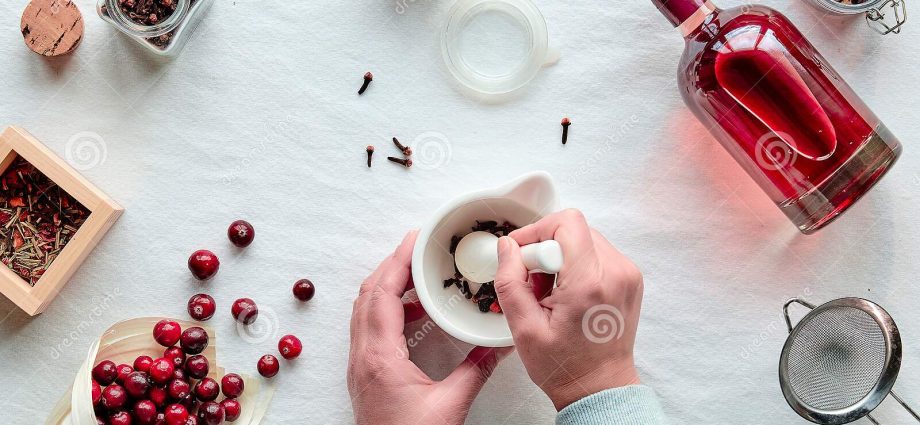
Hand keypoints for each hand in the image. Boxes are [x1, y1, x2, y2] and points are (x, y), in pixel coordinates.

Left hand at [348, 231, 512, 424]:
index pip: (381, 295)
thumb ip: (475, 372)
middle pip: (368, 295)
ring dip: (388, 287)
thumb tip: (500, 345)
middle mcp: (362, 358)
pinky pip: (370, 329)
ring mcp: (360, 367)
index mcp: (379, 359)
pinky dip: (389, 311)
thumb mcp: (450, 407)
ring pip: (365, 311)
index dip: (398, 262)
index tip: (416, 239)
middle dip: (392, 266)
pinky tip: (415, 314)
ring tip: (419, 275)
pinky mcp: (365, 376)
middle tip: (419, 247)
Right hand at [495, 209, 642, 410]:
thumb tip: (507, 246)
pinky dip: (577, 264)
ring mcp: (627, 274)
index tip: (523, 256)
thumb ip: (510, 281)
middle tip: (534, 281)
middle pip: (574, 229)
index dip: (537, 232)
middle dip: (546, 248)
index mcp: (590, 283)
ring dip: (561, 256)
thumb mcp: (523, 328)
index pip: (567, 223)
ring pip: (585, 238)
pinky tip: (567, 293)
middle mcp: (616, 273)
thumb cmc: (564, 366)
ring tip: (551, 292)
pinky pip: (597, 252)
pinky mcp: (629, 277)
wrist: (599, 387)